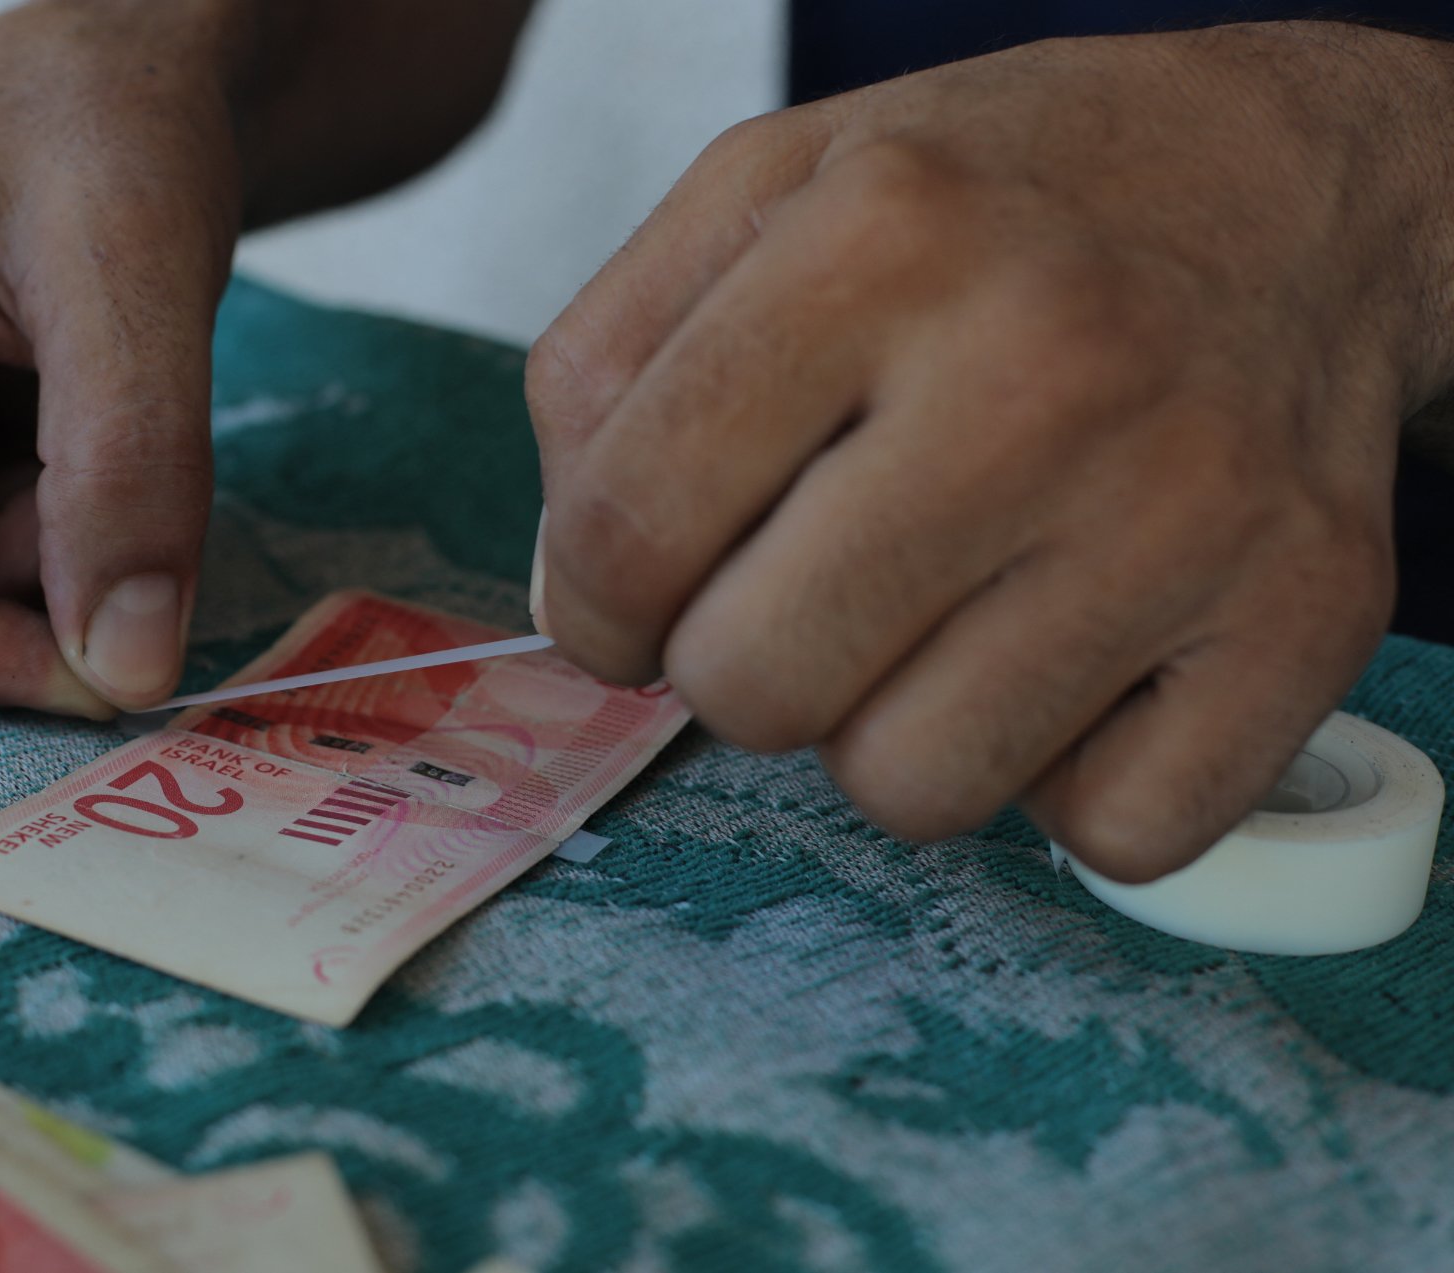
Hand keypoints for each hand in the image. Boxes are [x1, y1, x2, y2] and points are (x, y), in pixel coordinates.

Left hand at [526, 22, 1453, 879]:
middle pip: (755, 686)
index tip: (631, 600)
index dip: (594, 606)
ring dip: (894, 727)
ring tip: (948, 608)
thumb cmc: (1000, 206)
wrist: (1294, 187)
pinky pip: (1107, 832)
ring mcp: (1190, 508)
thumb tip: (576, 599)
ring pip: (917, 787)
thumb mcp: (767, 186)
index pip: (628, 529)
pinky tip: (1080, 652)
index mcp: (880, 239)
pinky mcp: (1309, 620)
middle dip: (742, 663)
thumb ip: (611, 371)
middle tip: (809, 585)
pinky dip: (1070, 777)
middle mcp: (1045, 372)